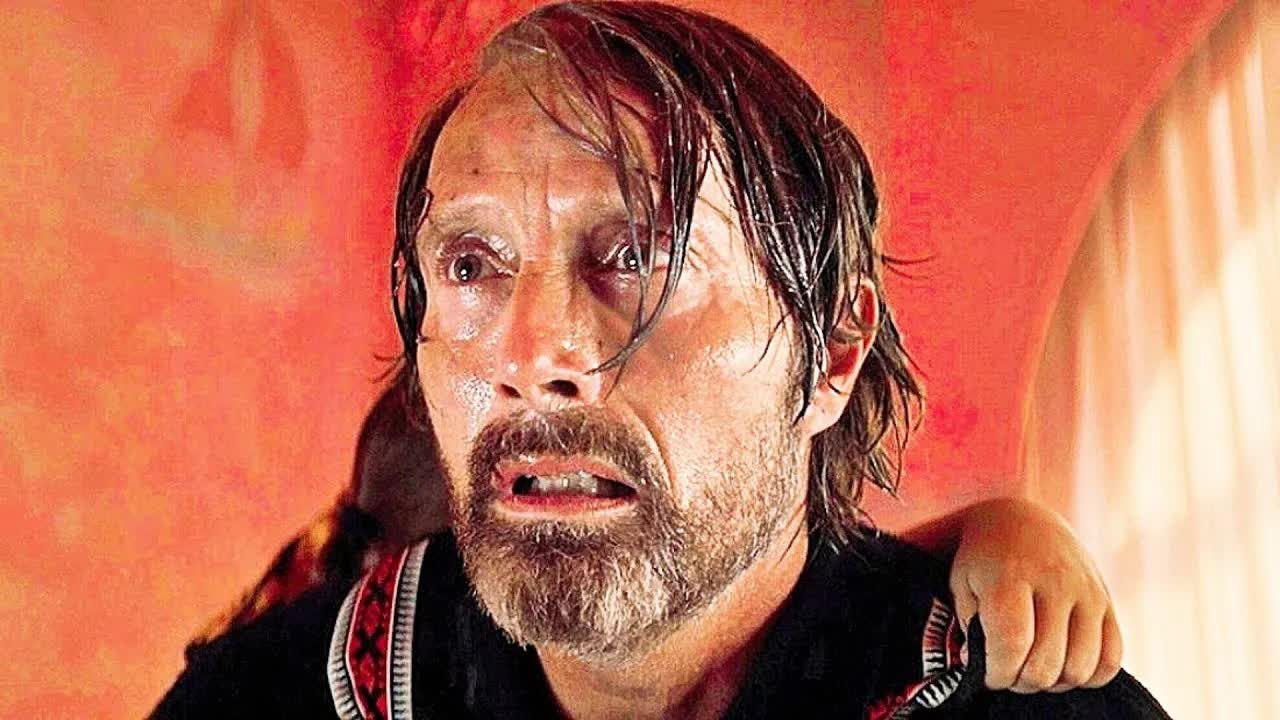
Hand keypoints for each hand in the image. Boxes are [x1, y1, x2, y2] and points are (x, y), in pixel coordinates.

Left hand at [949, 497, 1122, 692]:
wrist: (1022, 520)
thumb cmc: (984, 558)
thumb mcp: (963, 582)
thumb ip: (970, 626)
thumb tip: (982, 667)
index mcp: (1012, 574)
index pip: (1013, 644)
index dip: (998, 673)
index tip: (988, 674)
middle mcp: (1056, 582)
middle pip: (1046, 664)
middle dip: (1021, 681)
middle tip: (1008, 670)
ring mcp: (1088, 592)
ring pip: (1080, 668)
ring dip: (1053, 682)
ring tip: (1033, 666)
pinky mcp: (1108, 602)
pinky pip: (1112, 658)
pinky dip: (1089, 675)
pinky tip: (1064, 664)